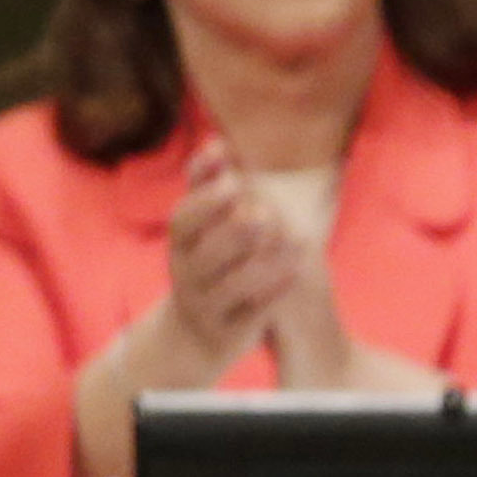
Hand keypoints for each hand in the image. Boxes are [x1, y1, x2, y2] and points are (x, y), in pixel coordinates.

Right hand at [152, 146, 302, 376]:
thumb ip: (207, 187)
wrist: (193, 335)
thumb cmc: (206, 266)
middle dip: (233, 230)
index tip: (234, 177)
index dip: (206, 198)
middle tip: (264, 212)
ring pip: (228, 285)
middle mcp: (185, 273)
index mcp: (180, 244)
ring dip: (260, 262)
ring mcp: (204, 304)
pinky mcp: (225, 332)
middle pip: (204, 252)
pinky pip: (248, 314)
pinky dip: (272, 292)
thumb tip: (219, 141)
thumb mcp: (200, 229)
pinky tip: (297, 271)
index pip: (184, 218)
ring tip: (291, 239)